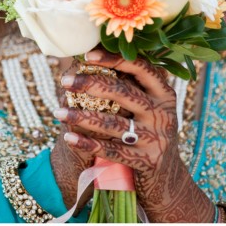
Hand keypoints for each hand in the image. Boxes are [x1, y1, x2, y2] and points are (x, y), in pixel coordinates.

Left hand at [55, 48, 213, 222]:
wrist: (167, 175)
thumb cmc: (146, 127)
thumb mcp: (148, 103)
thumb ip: (128, 81)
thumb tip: (91, 50)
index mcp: (163, 92)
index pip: (140, 67)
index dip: (113, 59)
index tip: (86, 55)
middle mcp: (163, 113)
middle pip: (122, 92)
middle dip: (89, 84)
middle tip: (64, 81)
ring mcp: (156, 138)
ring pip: (113, 123)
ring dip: (81, 117)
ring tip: (58, 112)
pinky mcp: (147, 161)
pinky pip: (111, 150)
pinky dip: (87, 143)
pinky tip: (68, 137)